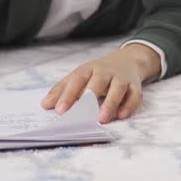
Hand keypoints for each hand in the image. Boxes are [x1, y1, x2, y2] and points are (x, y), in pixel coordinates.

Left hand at [40, 44, 160, 122]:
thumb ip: (62, 90)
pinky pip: (135, 95)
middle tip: (81, 113)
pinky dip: (129, 105)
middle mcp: (106, 72)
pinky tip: (121, 115)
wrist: (128, 61)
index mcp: (89, 69)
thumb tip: (45, 105)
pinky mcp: (135, 86)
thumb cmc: (98, 73)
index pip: (77, 80)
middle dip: (90, 96)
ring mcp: (122, 78)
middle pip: (99, 80)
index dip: (68, 95)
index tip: (59, 110)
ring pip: (118, 88)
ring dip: (111, 103)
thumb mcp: (79, 76)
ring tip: (102, 119)